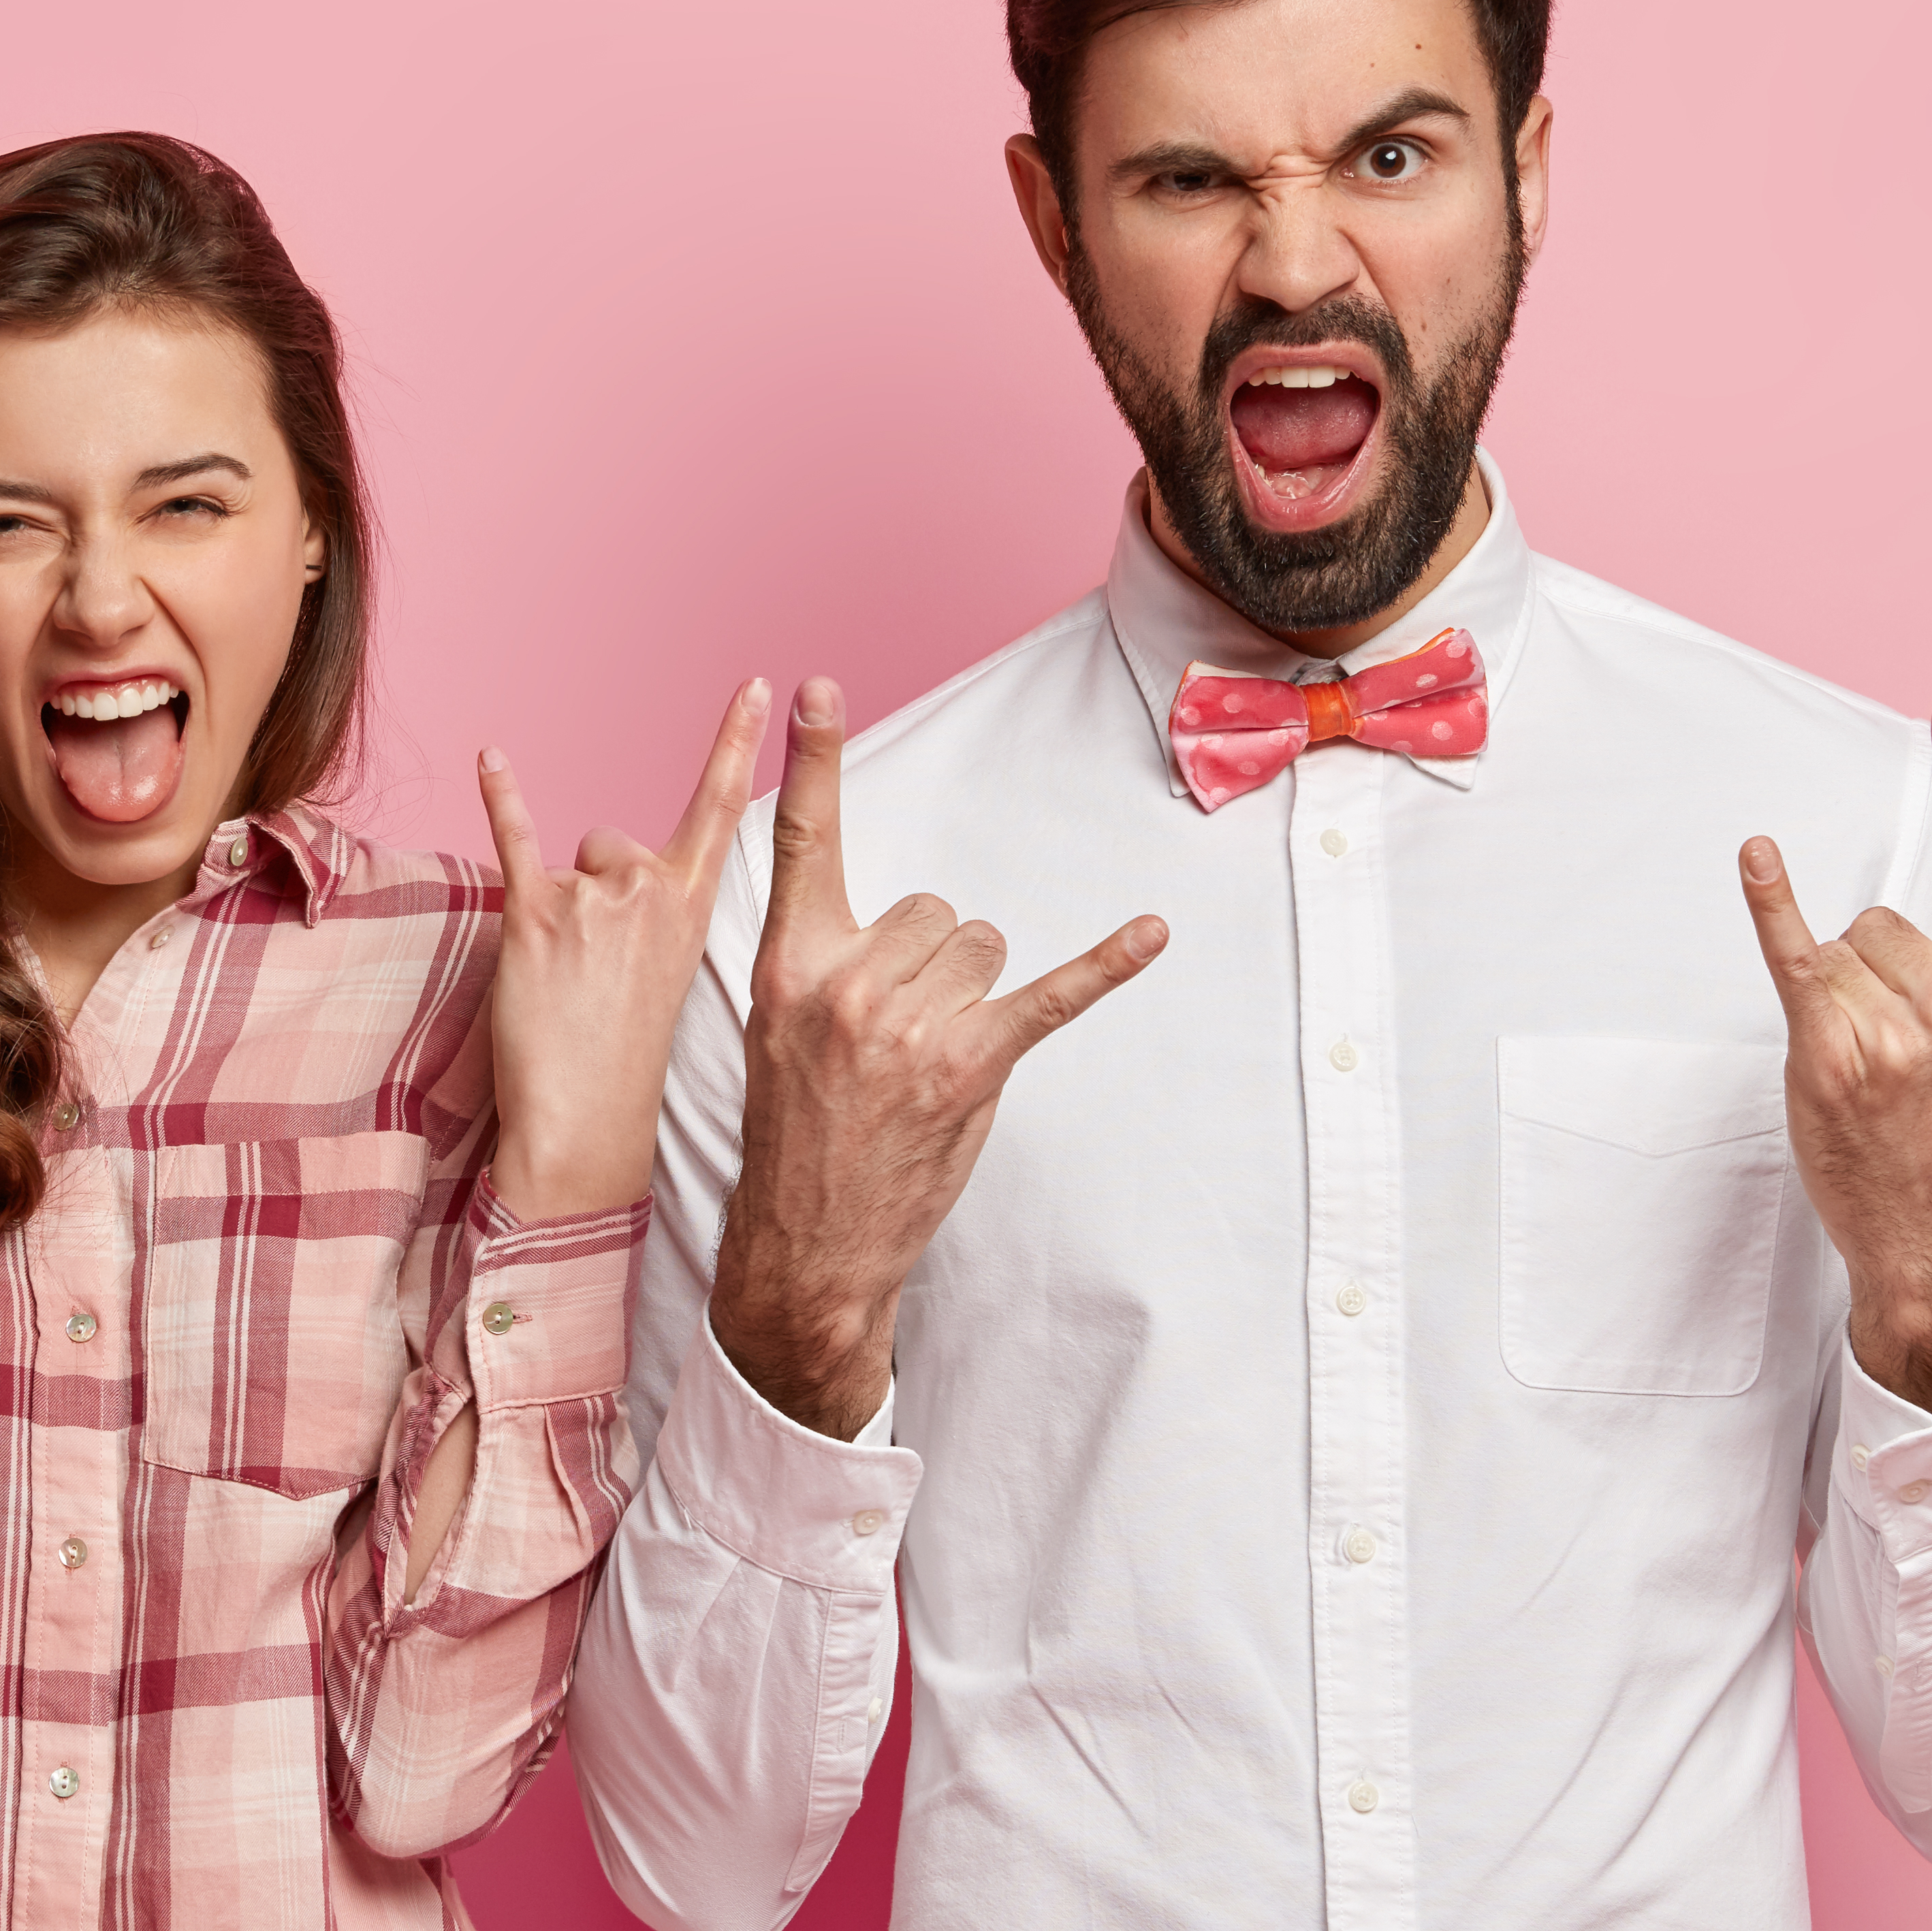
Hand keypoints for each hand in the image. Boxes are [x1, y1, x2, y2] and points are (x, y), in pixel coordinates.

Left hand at [473, 682, 761, 1220]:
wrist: (585, 1125)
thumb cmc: (620, 1060)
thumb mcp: (663, 976)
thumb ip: (650, 914)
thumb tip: (606, 874)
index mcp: (693, 910)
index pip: (722, 810)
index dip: (738, 744)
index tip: (760, 687)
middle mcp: (651, 892)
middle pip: (617, 843)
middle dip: (599, 887)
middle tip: (596, 970)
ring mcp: (595, 900)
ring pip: (573, 862)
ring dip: (559, 907)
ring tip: (563, 980)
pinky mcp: (536, 915)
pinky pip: (517, 839)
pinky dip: (503, 797)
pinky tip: (492, 758)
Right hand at [706, 679, 1168, 1437]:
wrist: (806, 1243)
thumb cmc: (801, 1136)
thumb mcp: (780, 1034)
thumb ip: (826, 963)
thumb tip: (909, 924)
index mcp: (790, 966)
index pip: (803, 844)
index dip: (814, 760)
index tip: (817, 687)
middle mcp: (846, 982)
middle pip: (936, 908)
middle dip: (936, 961)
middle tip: (901, 1035)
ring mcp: (908, 1026)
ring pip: (982, 944)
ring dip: (975, 992)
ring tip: (933, 1057)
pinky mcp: (969, 1066)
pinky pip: (1049, 994)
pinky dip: (1107, 965)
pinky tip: (1151, 934)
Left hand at [1739, 690, 1931, 1415]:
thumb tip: (1880, 918)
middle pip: (1880, 917)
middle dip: (1873, 971)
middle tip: (1894, 1051)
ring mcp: (1895, 1026)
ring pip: (1838, 950)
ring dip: (1836, 998)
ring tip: (1866, 1071)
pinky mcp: (1833, 1050)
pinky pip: (1795, 955)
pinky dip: (1771, 905)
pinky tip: (1759, 858)